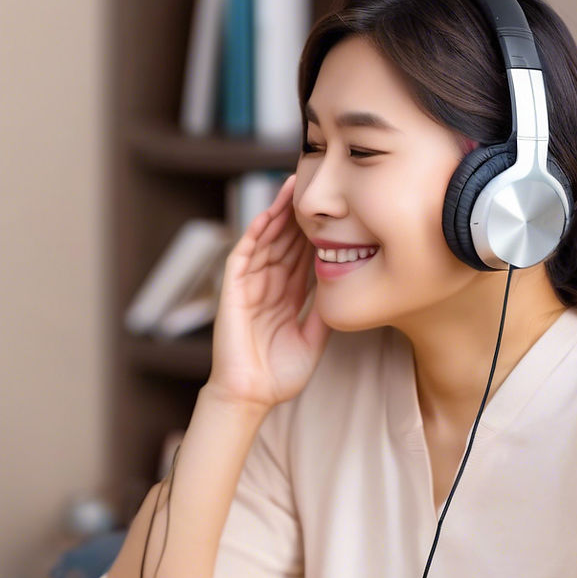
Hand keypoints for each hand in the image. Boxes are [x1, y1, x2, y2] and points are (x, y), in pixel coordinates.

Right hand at [208, 175, 329, 410]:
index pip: (303, 256)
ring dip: (277, 214)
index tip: (336, 209)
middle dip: (299, 213)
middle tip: (315, 182)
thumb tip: (343, 288)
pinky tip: (268, 215)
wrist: (252, 395)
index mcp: (288, 297)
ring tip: (293, 186)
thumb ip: (323, 313)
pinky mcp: (233, 291)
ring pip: (265, 241)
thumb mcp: (313, 339)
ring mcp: (250, 286)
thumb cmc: (279, 374)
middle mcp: (269, 286)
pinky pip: (244, 256)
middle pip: (285, 241)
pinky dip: (255, 234)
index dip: (316, 232)